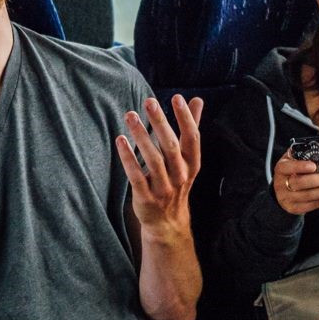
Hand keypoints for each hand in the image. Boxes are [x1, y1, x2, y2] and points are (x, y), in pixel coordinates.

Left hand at [116, 95, 202, 235]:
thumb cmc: (176, 180)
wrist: (168, 222)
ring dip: (141, 136)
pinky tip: (120, 140)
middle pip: (171, 146)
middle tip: (149, 101)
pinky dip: (128, 158)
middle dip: (160, 123)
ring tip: (130, 115)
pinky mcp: (146, 198)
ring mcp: (164, 188)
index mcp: (192, 163)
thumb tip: (198, 100)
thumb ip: (191, 127)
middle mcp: (181, 175)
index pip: (192, 138)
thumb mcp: (187, 158)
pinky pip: (136, 176)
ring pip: (153, 160)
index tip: (177, 98)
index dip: (186, 118)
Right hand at [272, 150, 318, 214]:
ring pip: (307, 196)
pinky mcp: (293, 208)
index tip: (314, 166)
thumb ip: (304, 153)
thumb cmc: (295, 170)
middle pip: (300, 183)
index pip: (287, 167)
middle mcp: (279, 184)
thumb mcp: (295, 159)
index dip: (300, 166)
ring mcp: (285, 198)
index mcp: (281, 169)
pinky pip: (310, 206)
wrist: (284, 189)